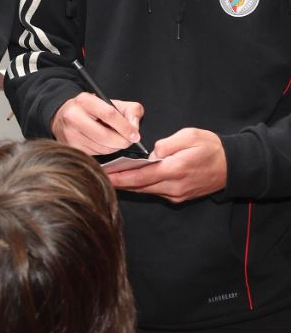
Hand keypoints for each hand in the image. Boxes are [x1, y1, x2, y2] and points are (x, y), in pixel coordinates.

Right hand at [51, 93, 143, 154]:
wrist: (67, 114)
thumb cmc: (93, 110)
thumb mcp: (114, 103)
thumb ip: (131, 110)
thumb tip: (134, 127)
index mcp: (85, 100)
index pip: (109, 114)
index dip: (125, 127)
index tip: (135, 135)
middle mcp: (73, 116)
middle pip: (104, 135)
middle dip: (121, 141)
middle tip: (128, 141)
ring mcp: (69, 132)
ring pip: (101, 148)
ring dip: (114, 147)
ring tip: (114, 139)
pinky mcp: (70, 145)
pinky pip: (95, 154)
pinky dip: (104, 151)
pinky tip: (103, 143)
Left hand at [107, 128, 226, 202]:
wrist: (234, 166)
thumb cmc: (211, 147)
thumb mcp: (190, 136)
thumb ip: (167, 144)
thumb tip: (151, 152)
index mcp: (175, 169)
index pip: (140, 176)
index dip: (120, 177)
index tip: (103, 175)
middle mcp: (174, 186)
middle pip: (139, 186)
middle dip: (118, 182)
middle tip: (98, 176)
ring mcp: (177, 194)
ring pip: (146, 190)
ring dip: (128, 185)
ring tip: (109, 176)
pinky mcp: (179, 196)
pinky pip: (155, 192)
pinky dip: (141, 186)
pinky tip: (129, 179)